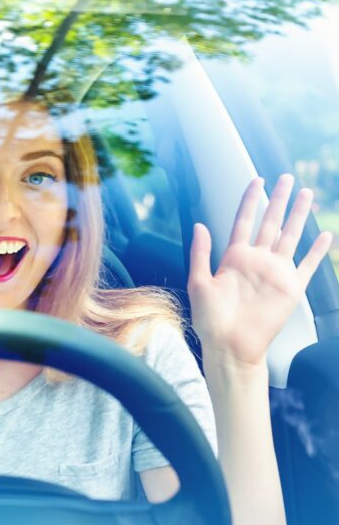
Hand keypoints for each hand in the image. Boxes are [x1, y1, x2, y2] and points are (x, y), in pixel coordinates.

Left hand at [188, 174, 332, 367]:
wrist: (230, 346)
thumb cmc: (210, 319)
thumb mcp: (199, 282)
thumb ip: (201, 253)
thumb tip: (200, 224)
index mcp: (233, 257)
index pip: (244, 221)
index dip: (251, 201)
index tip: (256, 181)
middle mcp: (257, 260)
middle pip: (270, 222)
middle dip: (278, 200)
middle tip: (287, 178)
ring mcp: (275, 272)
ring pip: (290, 236)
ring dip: (298, 216)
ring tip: (306, 194)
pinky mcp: (291, 287)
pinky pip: (307, 265)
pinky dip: (317, 251)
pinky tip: (325, 236)